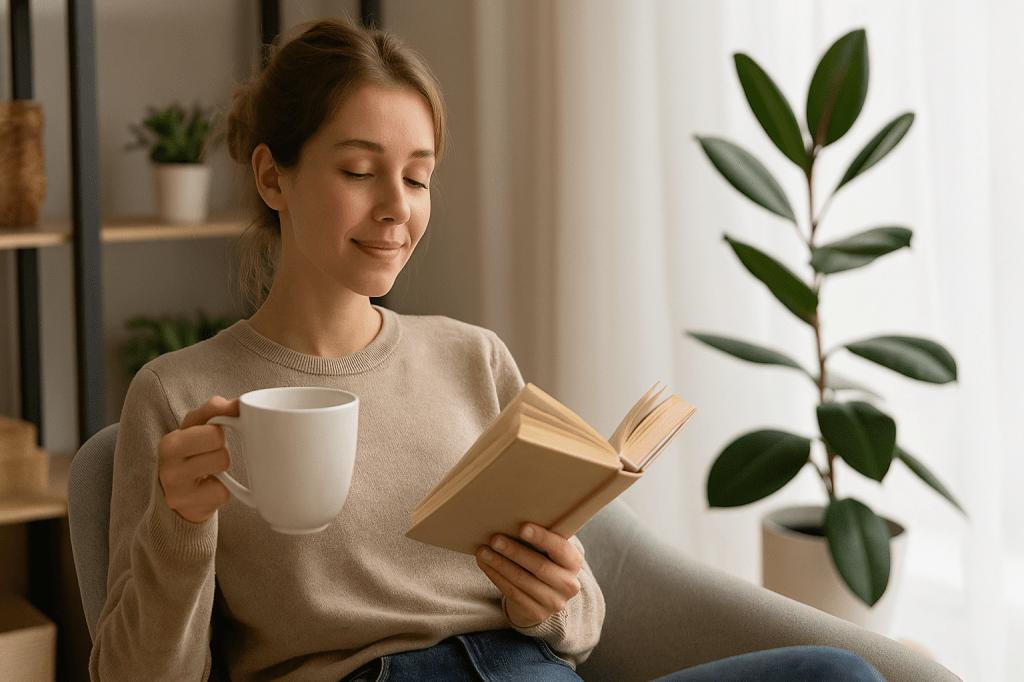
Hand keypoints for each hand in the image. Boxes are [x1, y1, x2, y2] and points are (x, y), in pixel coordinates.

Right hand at [157, 396, 238, 523]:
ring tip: (209, 470)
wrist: (178, 489)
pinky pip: (223, 493)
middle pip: (222, 454)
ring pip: (222, 472)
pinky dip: (222, 490)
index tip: (210, 437)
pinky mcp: (189, 508)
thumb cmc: (192, 450)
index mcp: (170, 443)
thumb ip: (215, 408)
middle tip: (209, 455)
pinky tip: (208, 488)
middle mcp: (168, 468)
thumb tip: (240, 403)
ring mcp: (177, 492)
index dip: (219, 434)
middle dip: (222, 452)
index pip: (214, 433)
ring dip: (222, 470)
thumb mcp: (197, 425)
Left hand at [475, 523, 583, 627]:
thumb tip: (514, 519)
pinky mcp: (537, 613)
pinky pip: (512, 592)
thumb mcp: (549, 551)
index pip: (560, 548)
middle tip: (494, 539)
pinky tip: (485, 565)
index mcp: (574, 562)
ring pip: (521, 580)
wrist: (542, 597)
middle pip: (539, 566)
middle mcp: (568, 584)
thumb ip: (542, 538)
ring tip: (483, 552)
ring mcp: (553, 602)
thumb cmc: (543, 561)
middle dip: (514, 551)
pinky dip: (496, 577)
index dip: (542, 538)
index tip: (522, 528)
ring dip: (499, 564)